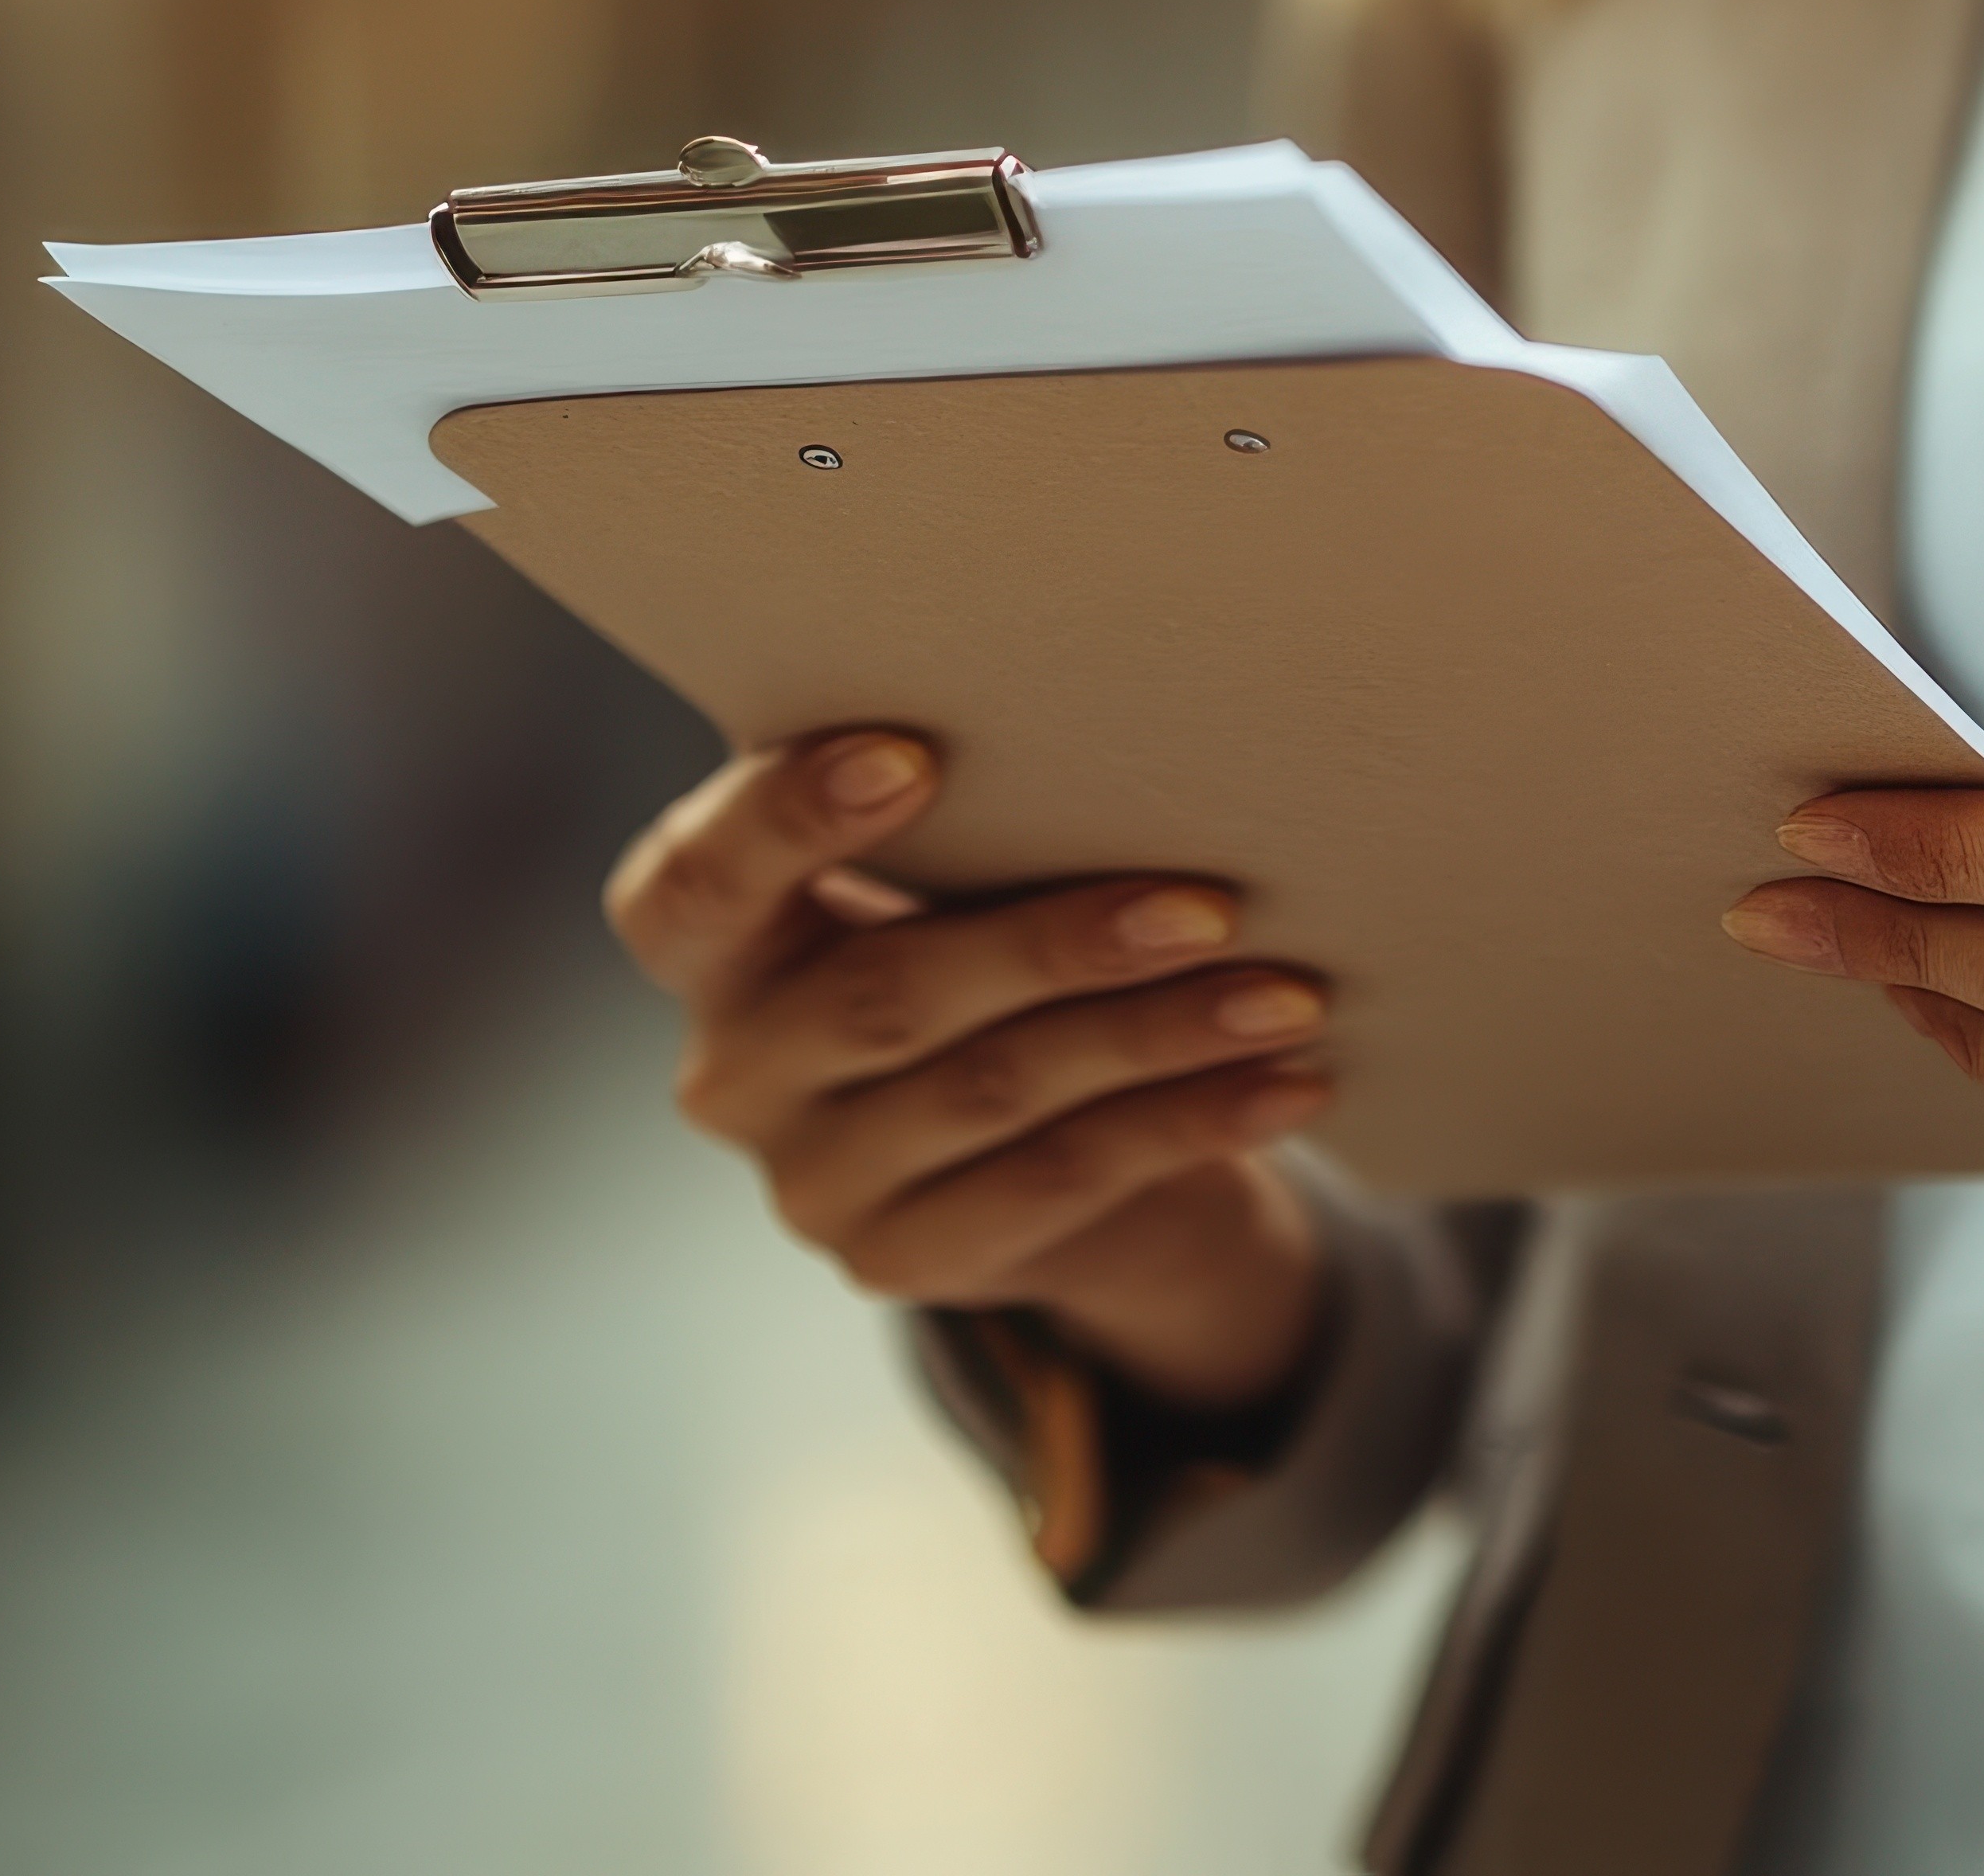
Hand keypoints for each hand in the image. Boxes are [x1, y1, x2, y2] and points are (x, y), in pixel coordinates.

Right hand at [608, 730, 1333, 1409]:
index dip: (784, 819)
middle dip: (1056, 943)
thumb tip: (1126, 722)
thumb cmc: (983, 938)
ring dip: (1157, 1035)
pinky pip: (1063, 1181)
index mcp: (713, 947)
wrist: (1045, 1141)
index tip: (914, 755)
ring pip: (996, 1092)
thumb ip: (962, 819)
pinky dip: (1190, 1122)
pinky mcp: (901, 1261)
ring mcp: (812, 1183)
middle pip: (885, 997)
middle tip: (1210, 903)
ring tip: (1286, 994)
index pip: (695, 885)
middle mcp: (734, 1072)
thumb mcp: (939, 877)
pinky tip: (1288, 1082)